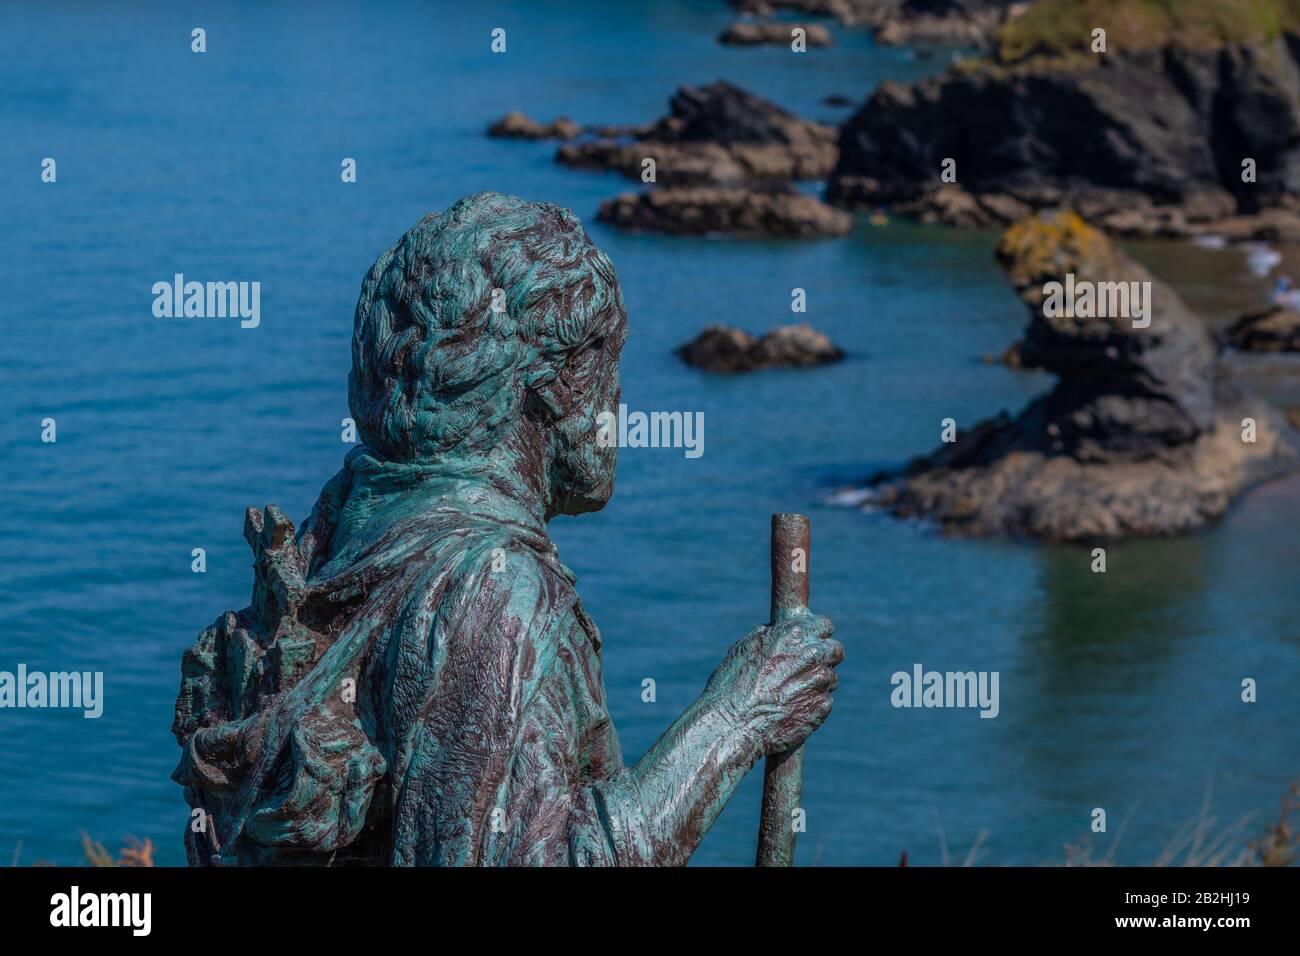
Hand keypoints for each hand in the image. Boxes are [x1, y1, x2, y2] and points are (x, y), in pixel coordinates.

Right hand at [705, 612, 841, 756]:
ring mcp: (817, 682)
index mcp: (791, 635)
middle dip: (826, 657)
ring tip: (795, 694)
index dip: (818, 635)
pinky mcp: (821, 707)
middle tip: (811, 668)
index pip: (824, 625)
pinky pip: (825, 701)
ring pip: (831, 677)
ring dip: (818, 684)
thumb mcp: (744, 649)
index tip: (813, 643)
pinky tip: (793, 710)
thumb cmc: (731, 687)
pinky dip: (813, 705)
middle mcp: (809, 655)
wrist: (731, 726)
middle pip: (835, 650)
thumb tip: (781, 632)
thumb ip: (769, 636)